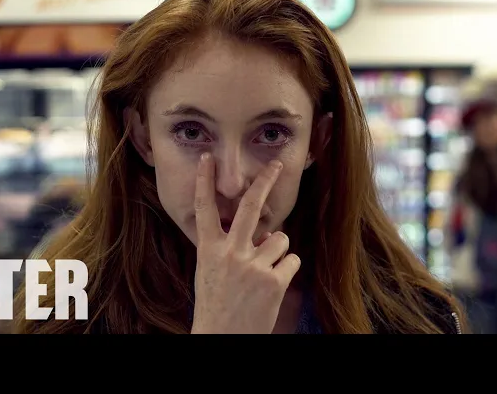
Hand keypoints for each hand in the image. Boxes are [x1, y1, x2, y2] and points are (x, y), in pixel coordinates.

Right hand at [191, 153, 300, 333]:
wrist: (222, 338)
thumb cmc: (216, 303)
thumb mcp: (210, 271)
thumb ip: (229, 247)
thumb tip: (264, 230)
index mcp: (209, 250)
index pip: (204, 209)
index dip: (205, 181)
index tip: (207, 159)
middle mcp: (231, 253)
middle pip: (250, 207)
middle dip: (265, 181)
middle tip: (277, 164)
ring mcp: (253, 266)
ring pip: (281, 238)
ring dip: (277, 250)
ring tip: (264, 272)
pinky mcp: (274, 281)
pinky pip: (292, 259)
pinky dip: (286, 269)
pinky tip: (273, 285)